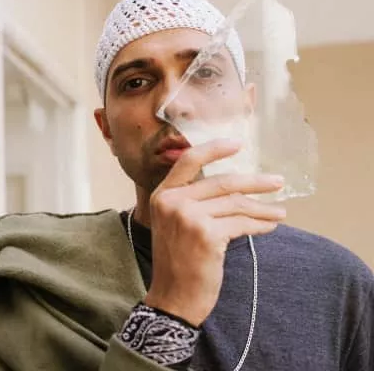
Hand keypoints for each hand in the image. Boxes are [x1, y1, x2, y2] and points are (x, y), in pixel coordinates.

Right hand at [145, 139, 285, 325]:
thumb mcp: (175, 224)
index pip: (188, 160)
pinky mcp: (206, 235)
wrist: (173, 297)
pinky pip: (241, 223)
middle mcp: (173, 202)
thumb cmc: (178, 261)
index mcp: (163, 195)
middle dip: (255, 182)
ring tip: (279, 212)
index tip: (238, 144)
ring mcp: (188, 217)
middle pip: (222, 182)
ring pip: (235, 203)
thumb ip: (193, 201)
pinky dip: (259, 224)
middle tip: (277, 182)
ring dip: (262, 208)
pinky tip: (269, 226)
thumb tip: (232, 186)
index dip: (214, 149)